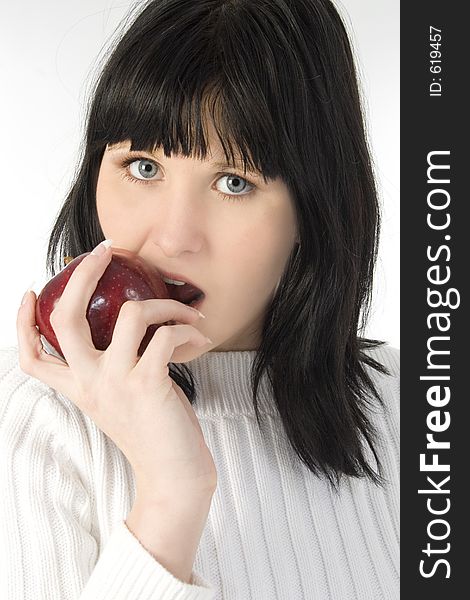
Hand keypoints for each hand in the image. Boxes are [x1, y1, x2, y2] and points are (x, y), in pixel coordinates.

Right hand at [16, 244, 216, 500]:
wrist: (173, 476)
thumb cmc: (153, 432)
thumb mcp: (121, 399)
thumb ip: (113, 368)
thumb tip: (134, 322)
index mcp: (79, 388)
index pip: (33, 358)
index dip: (23, 322)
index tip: (31, 293)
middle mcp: (90, 383)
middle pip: (66, 318)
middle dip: (82, 275)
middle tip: (102, 251)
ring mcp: (116, 382)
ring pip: (130, 313)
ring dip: (166, 303)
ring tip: (187, 311)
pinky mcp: (147, 383)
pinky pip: (166, 334)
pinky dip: (187, 327)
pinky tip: (200, 335)